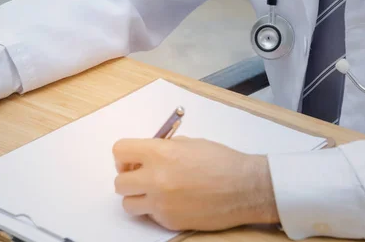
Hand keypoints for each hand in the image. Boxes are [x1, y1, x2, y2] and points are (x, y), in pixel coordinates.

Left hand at [112, 136, 279, 231]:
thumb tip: (145, 154)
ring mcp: (161, 203)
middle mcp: (155, 178)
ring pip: (128, 204)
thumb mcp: (188, 143)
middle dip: (128, 178)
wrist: (245, 187)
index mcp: (159, 153)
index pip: (119, 151)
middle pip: (119, 182)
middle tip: (142, 176)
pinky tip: (174, 201)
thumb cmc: (221, 162)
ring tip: (155, 192)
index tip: (131, 160)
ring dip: (138, 197)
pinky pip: (150, 216)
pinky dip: (156, 209)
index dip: (124, 156)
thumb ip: (162, 147)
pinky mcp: (169, 221)